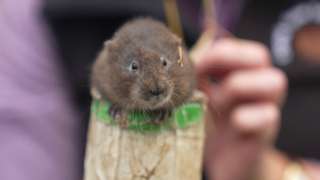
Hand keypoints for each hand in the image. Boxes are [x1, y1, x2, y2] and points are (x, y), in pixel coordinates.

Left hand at [194, 38, 286, 179]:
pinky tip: (233, 124)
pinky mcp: (265, 133)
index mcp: (239, 75)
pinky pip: (268, 115)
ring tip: (217, 105)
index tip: (196, 67)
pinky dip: (245, 117)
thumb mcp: (197, 98)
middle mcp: (256, 87)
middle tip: (208, 82)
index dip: (217, 52)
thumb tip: (180, 63)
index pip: (235, 47)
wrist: (222, 162)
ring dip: (238, 87)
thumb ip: (194, 79)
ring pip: (274, 80)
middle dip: (230, 61)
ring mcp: (265, 108)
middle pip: (259, 55)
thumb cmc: (208, 125)